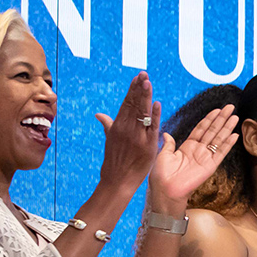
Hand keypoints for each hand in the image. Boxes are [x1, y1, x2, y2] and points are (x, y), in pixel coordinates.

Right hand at [95, 72, 161, 190]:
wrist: (117, 181)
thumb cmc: (113, 161)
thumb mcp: (109, 140)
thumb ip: (108, 125)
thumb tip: (99, 114)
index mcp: (117, 126)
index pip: (127, 104)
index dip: (133, 90)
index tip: (138, 78)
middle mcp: (126, 129)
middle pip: (134, 105)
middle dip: (139, 89)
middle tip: (144, 74)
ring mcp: (137, 137)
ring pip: (142, 113)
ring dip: (146, 97)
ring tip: (148, 82)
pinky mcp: (147, 146)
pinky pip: (151, 128)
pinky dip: (154, 116)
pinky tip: (156, 104)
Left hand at [148, 104, 238, 213]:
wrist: (165, 190)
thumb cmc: (161, 175)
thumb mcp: (163, 155)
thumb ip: (168, 144)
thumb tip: (167, 134)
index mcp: (187, 147)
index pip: (201, 129)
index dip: (209, 119)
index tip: (217, 109)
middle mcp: (198, 151)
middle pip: (213, 131)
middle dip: (221, 118)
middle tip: (230, 107)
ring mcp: (205, 158)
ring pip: (219, 139)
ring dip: (227, 128)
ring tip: (235, 117)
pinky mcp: (210, 166)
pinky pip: (221, 153)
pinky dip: (228, 144)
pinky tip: (235, 135)